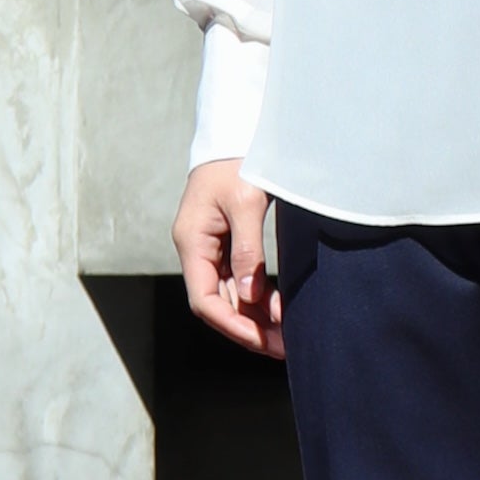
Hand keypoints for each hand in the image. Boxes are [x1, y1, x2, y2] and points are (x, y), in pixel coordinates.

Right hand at [175, 156, 281, 355]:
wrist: (236, 132)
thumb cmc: (239, 161)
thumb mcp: (246, 202)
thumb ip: (248, 250)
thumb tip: (251, 296)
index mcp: (192, 241)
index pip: (204, 299)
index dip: (232, 324)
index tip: (261, 340)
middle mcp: (197, 249)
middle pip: (217, 303)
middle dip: (248, 329)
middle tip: (283, 348)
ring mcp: (210, 248)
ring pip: (230, 295)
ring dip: (255, 317)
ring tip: (287, 335)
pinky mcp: (226, 243)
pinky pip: (239, 280)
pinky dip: (258, 297)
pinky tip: (280, 310)